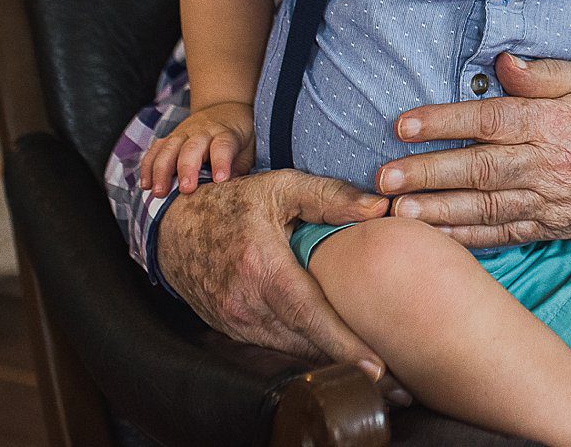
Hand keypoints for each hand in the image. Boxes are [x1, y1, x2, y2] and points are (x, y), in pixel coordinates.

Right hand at [141, 100, 255, 195]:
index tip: (220, 179)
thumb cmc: (238, 135)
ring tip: (158, 192)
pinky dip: (148, 166)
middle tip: (185, 190)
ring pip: (169, 148)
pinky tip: (145, 184)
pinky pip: (155, 150)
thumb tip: (230, 190)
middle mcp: (202, 132)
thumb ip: (240, 167)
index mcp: (225, 134)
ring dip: (161, 170)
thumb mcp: (249, 148)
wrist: (224, 107)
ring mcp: (183, 133)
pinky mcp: (170, 137)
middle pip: (192, 148)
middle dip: (187, 169)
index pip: (223, 146)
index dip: (221, 162)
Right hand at [157, 169, 409, 403]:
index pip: (310, 316)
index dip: (344, 345)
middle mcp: (246, 303)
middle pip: (306, 344)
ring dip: (330, 365)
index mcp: (262, 267)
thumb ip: (331, 196)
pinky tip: (333, 357)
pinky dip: (305, 353)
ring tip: (374, 377)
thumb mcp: (281, 186)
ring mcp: (235, 322)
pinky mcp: (231, 330)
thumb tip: (379, 209)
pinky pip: (275, 347)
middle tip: (397, 385)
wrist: (172, 227)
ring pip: (292, 351)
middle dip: (350, 365)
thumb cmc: (232, 202)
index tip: (378, 368)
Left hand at [377, 54, 570, 248]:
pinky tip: (437, 238)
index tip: (403, 125)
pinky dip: (469, 240)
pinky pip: (505, 236)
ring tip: (398, 214)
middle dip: (427, 174)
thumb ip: (543, 74)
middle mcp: (551, 164)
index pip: (491, 119)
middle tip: (383, 179)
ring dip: (439, 212)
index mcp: (556, 122)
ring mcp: (552, 201)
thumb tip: (501, 63)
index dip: (444, 122)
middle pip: (480, 169)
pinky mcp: (553, 227)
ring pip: (487, 208)